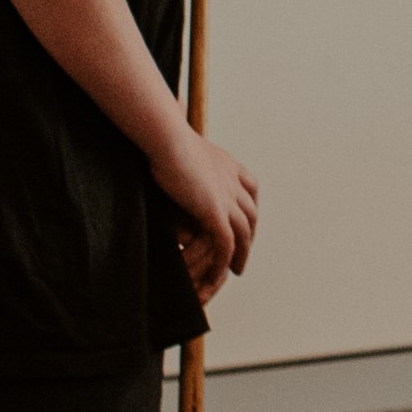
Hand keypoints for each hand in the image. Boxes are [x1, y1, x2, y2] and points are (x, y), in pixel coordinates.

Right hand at [157, 131, 258, 293]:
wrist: (167, 138)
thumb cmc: (162, 139)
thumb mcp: (178, 149)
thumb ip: (182, 161)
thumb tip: (169, 161)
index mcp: (228, 165)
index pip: (249, 189)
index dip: (247, 207)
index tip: (244, 221)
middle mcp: (234, 182)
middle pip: (250, 215)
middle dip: (249, 235)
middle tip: (243, 252)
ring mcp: (227, 198)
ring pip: (243, 234)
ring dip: (241, 254)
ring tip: (236, 270)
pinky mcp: (215, 212)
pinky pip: (226, 244)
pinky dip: (224, 261)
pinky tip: (219, 274)